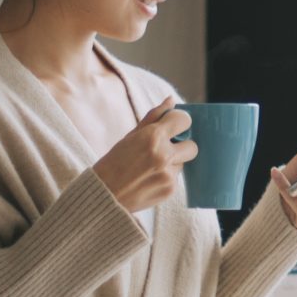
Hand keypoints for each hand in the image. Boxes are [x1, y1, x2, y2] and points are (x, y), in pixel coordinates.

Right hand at [97, 96, 196, 211]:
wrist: (104, 195)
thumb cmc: (113, 162)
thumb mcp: (130, 136)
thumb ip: (154, 117)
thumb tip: (171, 101)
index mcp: (153, 136)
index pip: (184, 120)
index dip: (178, 122)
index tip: (172, 126)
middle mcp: (164, 155)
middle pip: (192, 145)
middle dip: (181, 145)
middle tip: (164, 149)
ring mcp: (169, 174)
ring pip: (183, 163)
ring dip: (172, 162)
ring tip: (149, 167)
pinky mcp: (170, 190)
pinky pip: (176, 178)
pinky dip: (165, 176)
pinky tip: (148, 179)